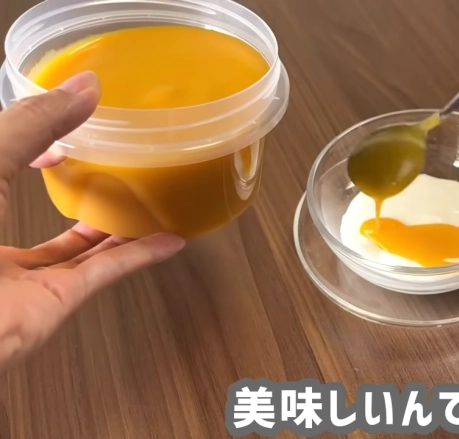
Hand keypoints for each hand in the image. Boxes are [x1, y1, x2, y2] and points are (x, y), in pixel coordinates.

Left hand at [0, 72, 184, 370]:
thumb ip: (32, 124)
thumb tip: (86, 86)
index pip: (8, 169)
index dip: (38, 146)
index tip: (72, 130)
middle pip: (48, 215)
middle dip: (84, 193)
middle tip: (120, 169)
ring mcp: (24, 276)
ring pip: (79, 249)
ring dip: (118, 227)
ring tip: (151, 204)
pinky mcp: (54, 301)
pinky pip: (104, 274)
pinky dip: (140, 256)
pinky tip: (169, 240)